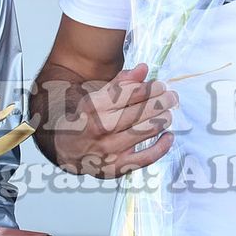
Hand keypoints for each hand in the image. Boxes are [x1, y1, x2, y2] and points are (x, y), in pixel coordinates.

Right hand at [51, 63, 175, 177]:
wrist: (64, 149)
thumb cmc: (84, 120)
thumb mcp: (95, 96)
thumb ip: (120, 82)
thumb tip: (143, 69)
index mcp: (95, 106)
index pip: (133, 92)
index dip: (152, 87)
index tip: (160, 85)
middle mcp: (102, 126)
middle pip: (142, 110)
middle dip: (162, 101)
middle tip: (171, 97)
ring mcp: (110, 148)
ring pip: (147, 130)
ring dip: (164, 119)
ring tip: (168, 113)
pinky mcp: (117, 167)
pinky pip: (146, 157)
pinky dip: (162, 146)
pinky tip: (168, 136)